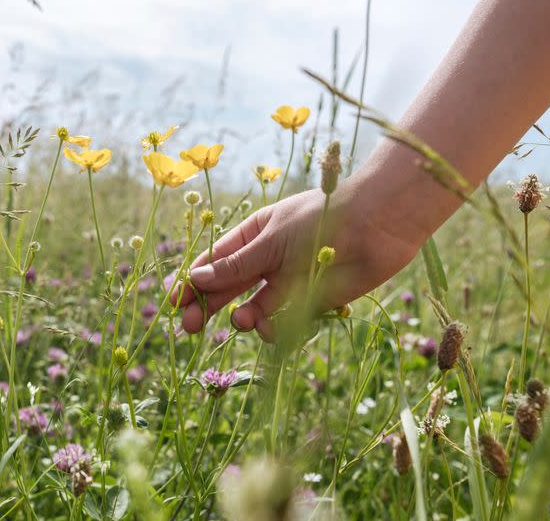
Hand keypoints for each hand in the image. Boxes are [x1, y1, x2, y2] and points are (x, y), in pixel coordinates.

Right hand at [173, 182, 421, 339]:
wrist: (375, 226)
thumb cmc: (319, 219)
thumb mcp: (270, 241)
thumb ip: (236, 266)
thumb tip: (197, 280)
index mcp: (252, 234)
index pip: (214, 261)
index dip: (193, 282)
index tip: (174, 302)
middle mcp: (265, 259)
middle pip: (226, 287)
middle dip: (207, 306)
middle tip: (189, 327)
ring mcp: (285, 281)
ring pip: (251, 307)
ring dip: (241, 317)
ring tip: (242, 320)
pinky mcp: (307, 302)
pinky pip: (280, 320)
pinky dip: (270, 328)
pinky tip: (268, 327)